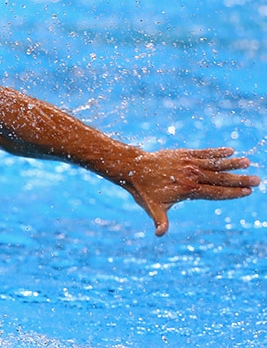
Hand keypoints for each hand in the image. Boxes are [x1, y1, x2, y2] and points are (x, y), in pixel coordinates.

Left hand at [118, 147, 258, 235]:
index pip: (215, 192)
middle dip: (239, 179)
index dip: (232, 192)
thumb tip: (159, 234)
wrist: (132, 168)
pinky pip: (204, 153)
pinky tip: (230, 151)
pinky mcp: (184, 154)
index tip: (247, 192)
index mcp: (188, 190)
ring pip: (214, 163)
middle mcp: (190, 175)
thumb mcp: (152, 208)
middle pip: (220, 178)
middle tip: (257, 180)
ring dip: (231, 163)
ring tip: (247, 162)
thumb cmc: (144, 191)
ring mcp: (188, 163)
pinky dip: (217, 152)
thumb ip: (160, 221)